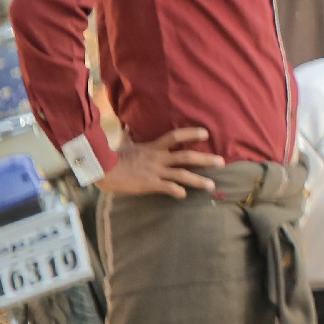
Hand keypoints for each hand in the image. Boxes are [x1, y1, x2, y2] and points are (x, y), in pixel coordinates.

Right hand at [103, 126, 224, 198]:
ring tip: (212, 186)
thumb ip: (129, 136)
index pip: (176, 136)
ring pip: (183, 175)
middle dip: (206, 160)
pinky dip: (178, 192)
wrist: (102, 169)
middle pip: (187, 157)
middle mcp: (159, 158)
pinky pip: (169, 188)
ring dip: (199, 181)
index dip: (191, 133)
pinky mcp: (150, 184)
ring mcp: (156, 172)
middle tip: (221, 162)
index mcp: (154, 147)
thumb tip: (126, 127)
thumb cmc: (112, 156)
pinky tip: (185, 195)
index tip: (206, 133)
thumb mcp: (124, 143)